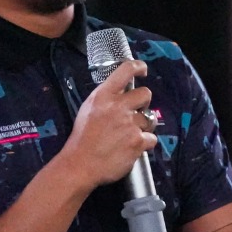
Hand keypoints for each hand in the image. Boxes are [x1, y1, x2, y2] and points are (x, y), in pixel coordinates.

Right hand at [59, 60, 157, 189]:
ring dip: (144, 126)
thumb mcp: (88, 109)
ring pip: (150, 119)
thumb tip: (121, 93)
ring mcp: (130, 124)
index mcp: (104, 96)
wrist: (80, 164)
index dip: (138, 67)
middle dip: (144, 103)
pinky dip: (144, 143)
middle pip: (146, 94)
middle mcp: (119, 106)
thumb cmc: (82, 138)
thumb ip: (105, 98)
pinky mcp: (138, 142)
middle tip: (135, 113)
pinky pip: (151, 138)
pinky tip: (132, 147)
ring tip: (130, 135)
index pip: (126, 70)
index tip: (143, 70)